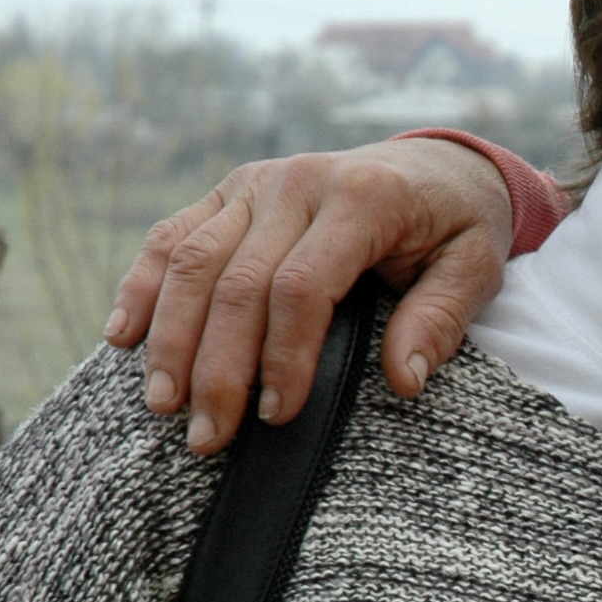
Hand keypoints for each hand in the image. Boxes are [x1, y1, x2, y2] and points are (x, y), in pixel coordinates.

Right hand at [108, 136, 521, 453]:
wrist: (437, 165)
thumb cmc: (457, 226)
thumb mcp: (477, 266)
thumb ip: (440, 318)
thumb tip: (404, 380)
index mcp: (362, 198)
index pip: (303, 286)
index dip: (283, 355)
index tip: (279, 415)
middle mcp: (297, 184)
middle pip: (236, 281)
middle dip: (217, 366)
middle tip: (207, 436)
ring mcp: (255, 184)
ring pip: (192, 260)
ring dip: (170, 337)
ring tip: (163, 405)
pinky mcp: (229, 192)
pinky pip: (173, 237)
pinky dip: (143, 285)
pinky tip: (124, 338)